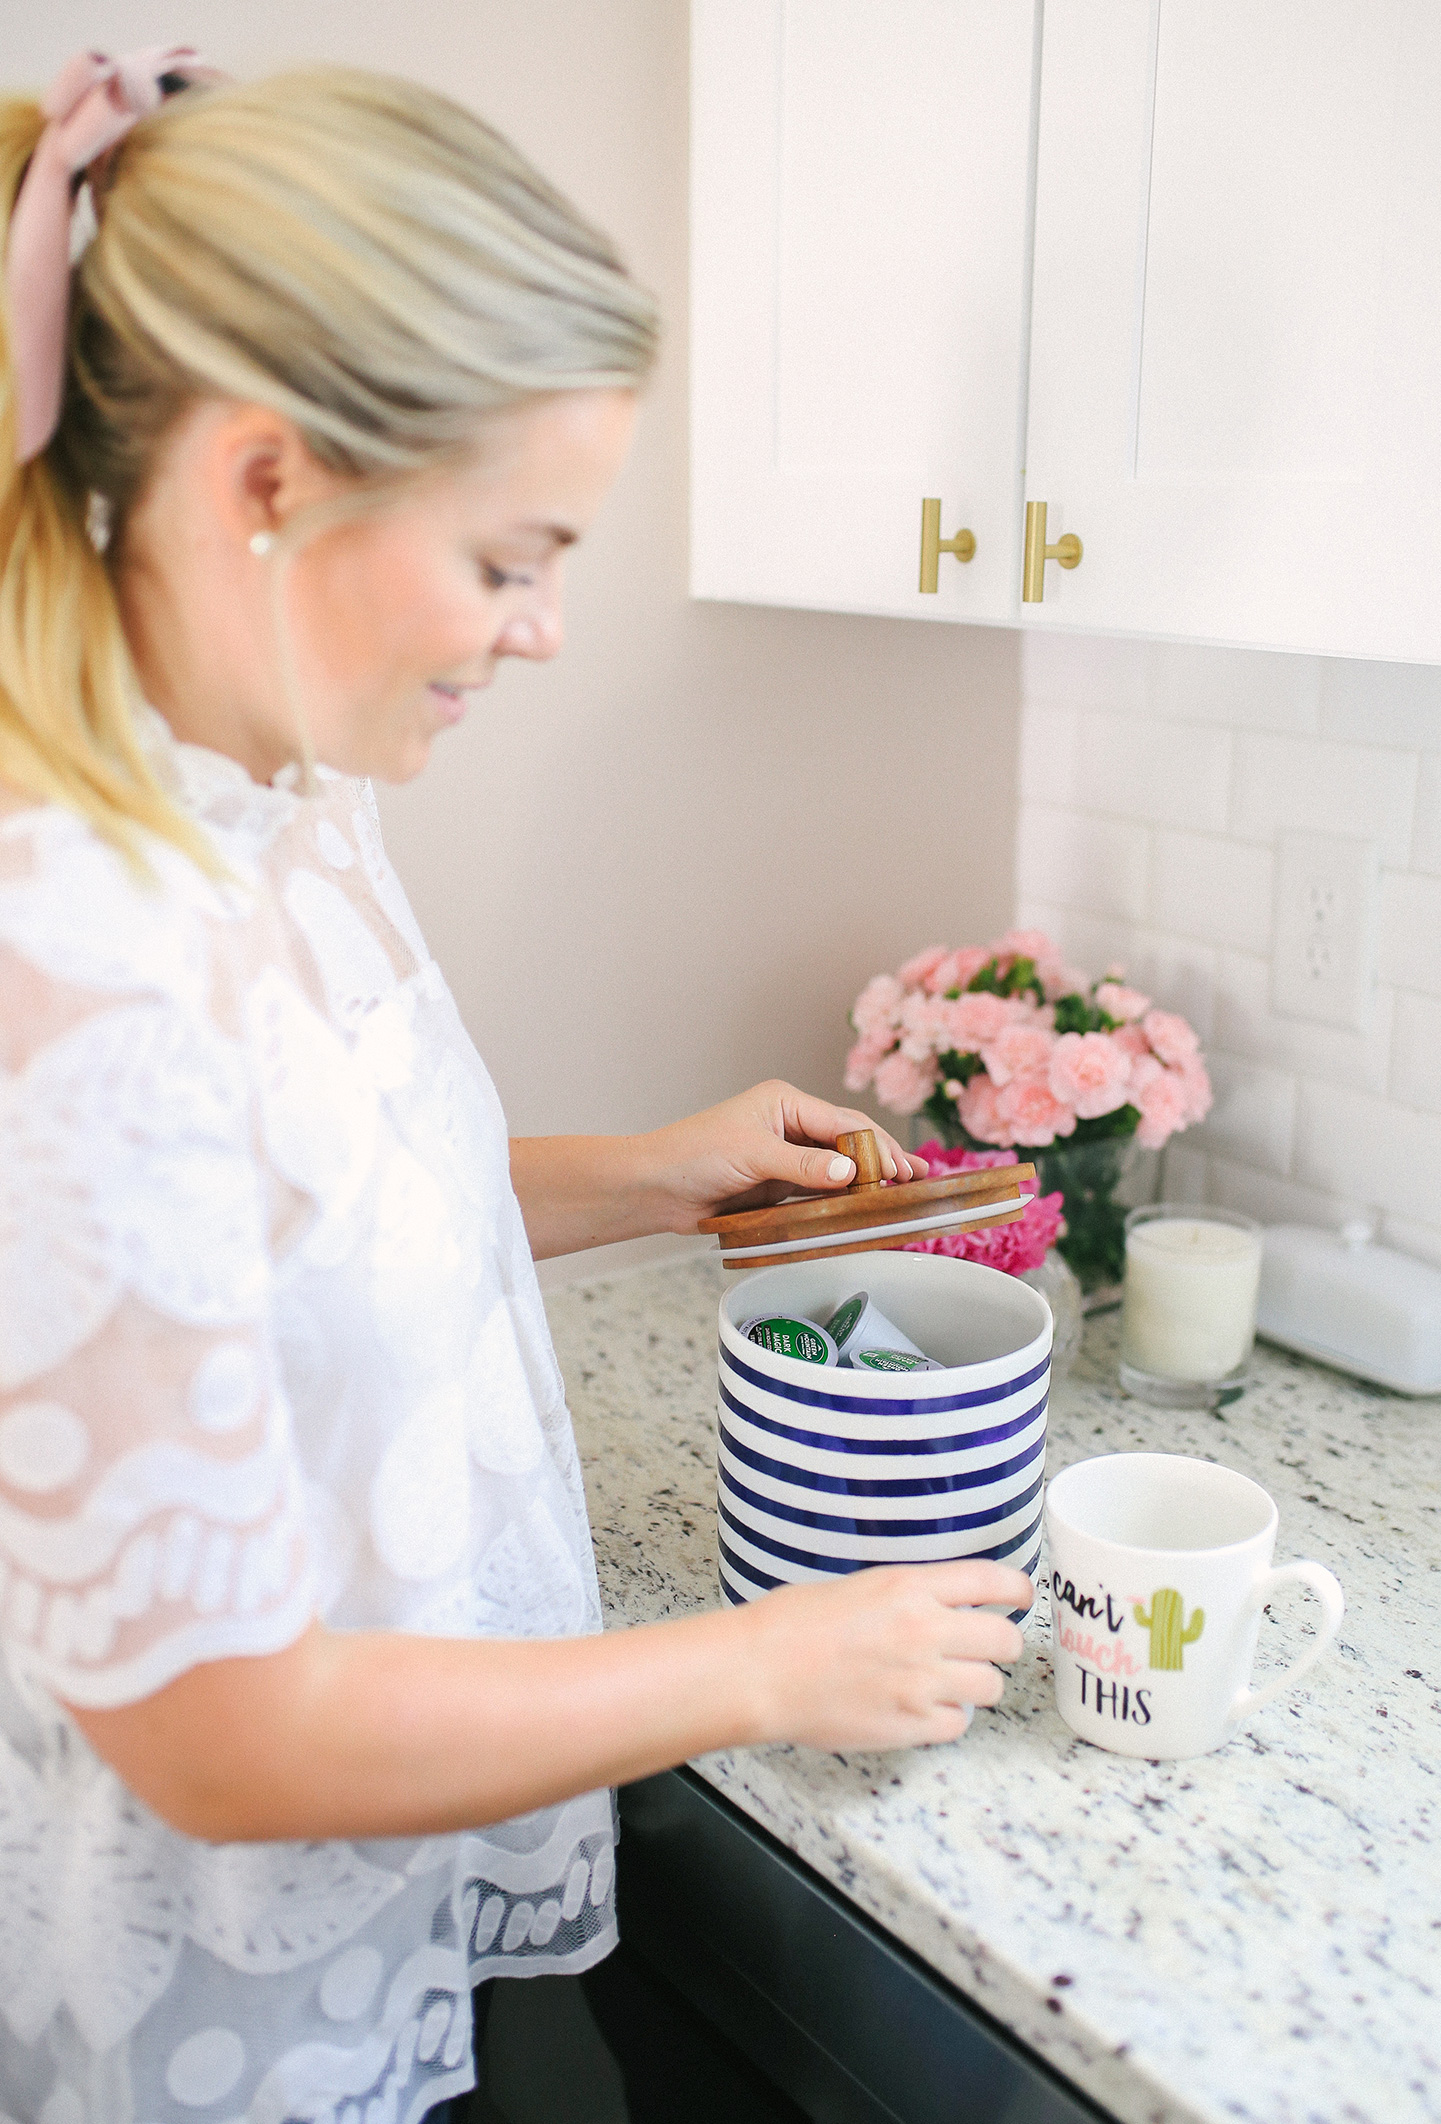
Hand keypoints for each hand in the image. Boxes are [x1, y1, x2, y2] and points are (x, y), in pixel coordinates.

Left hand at [639, 1079, 926, 1231]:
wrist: (655, 1188)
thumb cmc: (692, 1156)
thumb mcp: (752, 1155)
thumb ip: (803, 1165)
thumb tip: (851, 1171)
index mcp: (784, 1102)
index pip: (844, 1122)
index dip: (877, 1146)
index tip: (901, 1169)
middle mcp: (789, 1124)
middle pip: (848, 1141)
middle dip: (882, 1158)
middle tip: (915, 1179)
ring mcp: (785, 1155)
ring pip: (838, 1166)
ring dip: (868, 1178)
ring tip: (903, 1191)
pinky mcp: (779, 1184)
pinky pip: (820, 1190)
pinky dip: (844, 1197)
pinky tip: (865, 1206)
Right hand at [738, 1561, 1033, 1750]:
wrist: (760, 1672)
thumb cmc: (791, 1625)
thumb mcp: (858, 1586)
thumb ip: (906, 1595)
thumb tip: (938, 1606)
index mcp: (910, 1588)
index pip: (992, 1582)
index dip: (1017, 1591)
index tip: (1020, 1598)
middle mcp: (925, 1632)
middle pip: (1005, 1640)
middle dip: (1000, 1644)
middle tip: (983, 1648)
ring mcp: (921, 1682)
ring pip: (991, 1686)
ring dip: (976, 1683)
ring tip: (948, 1682)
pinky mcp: (910, 1724)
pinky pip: (958, 1724)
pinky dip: (947, 1718)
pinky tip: (923, 1708)